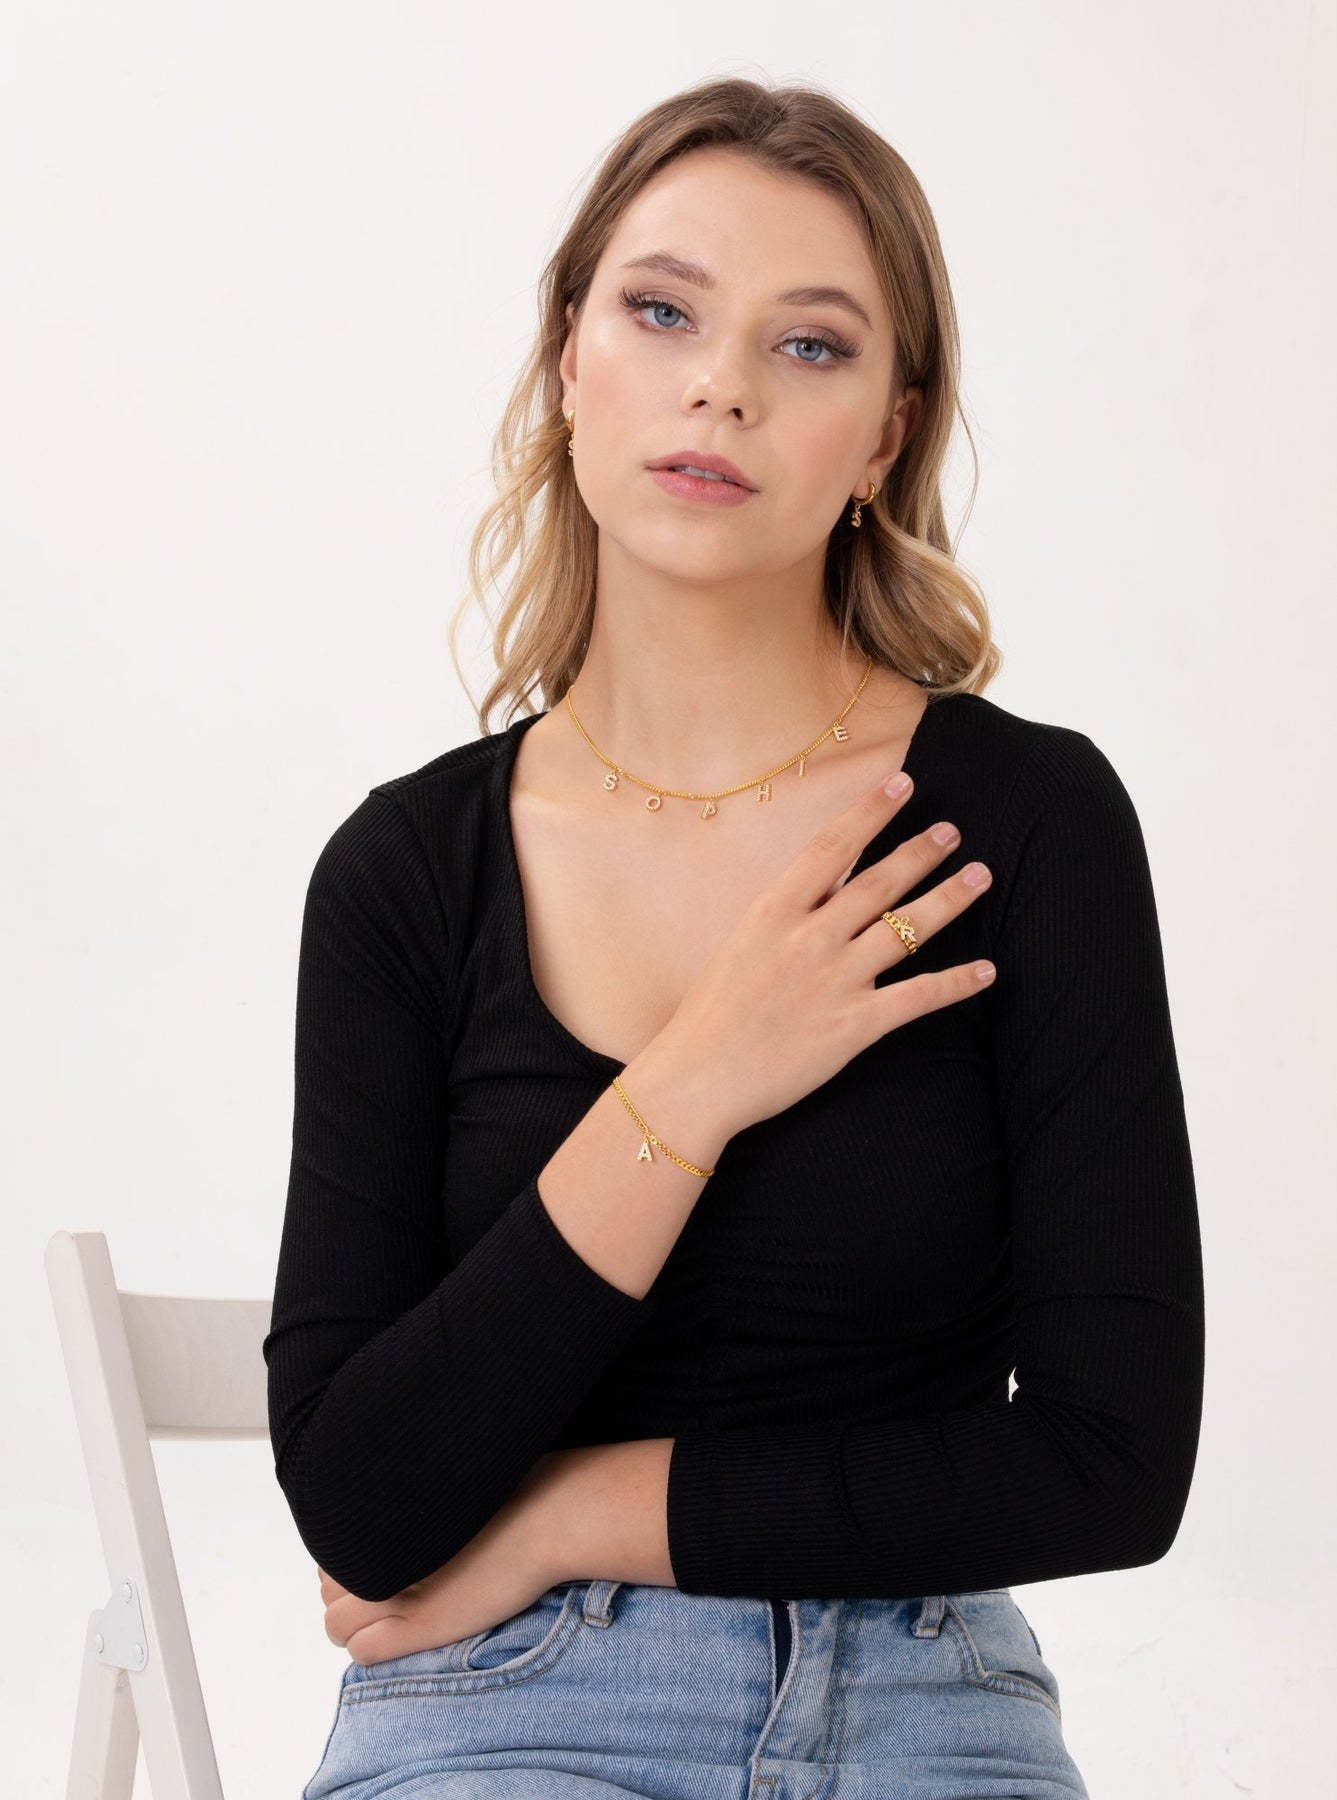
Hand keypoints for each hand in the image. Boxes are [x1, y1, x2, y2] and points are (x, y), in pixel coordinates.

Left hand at [318, 1453, 569, 1665]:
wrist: (546, 1514)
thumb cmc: (508, 1490)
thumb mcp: (443, 1481)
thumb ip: (407, 1495)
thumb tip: (385, 1502)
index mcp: (379, 1517)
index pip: (330, 1551)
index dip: (349, 1560)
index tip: (375, 1558)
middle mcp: (376, 1552)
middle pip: (327, 1586)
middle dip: (347, 1589)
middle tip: (385, 1586)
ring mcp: (393, 1591)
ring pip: (335, 1623)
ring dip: (354, 1621)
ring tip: (393, 1612)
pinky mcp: (418, 1626)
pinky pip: (362, 1651)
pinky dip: (371, 1646)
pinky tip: (402, 1633)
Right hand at [658, 767, 993, 1136]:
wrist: (697, 1079)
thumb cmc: (709, 1017)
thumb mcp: (738, 946)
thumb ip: (781, 919)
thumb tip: (817, 894)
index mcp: (773, 912)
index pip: (831, 846)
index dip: (870, 811)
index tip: (901, 782)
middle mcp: (809, 937)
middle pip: (879, 881)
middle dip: (921, 851)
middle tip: (952, 830)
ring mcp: (835, 979)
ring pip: (907, 928)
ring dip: (949, 898)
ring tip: (979, 875)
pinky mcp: (855, 1025)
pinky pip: (919, 996)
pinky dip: (958, 982)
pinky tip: (988, 970)